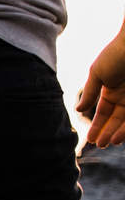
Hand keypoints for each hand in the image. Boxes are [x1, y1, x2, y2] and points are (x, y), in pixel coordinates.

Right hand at [77, 27, 124, 149]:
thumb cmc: (116, 54)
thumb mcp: (97, 73)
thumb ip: (89, 92)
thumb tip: (79, 110)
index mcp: (111, 90)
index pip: (104, 112)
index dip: (97, 126)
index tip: (90, 139)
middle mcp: (124, 97)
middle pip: (116, 120)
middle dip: (107, 132)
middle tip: (99, 145)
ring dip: (118, 133)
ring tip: (109, 143)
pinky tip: (119, 136)